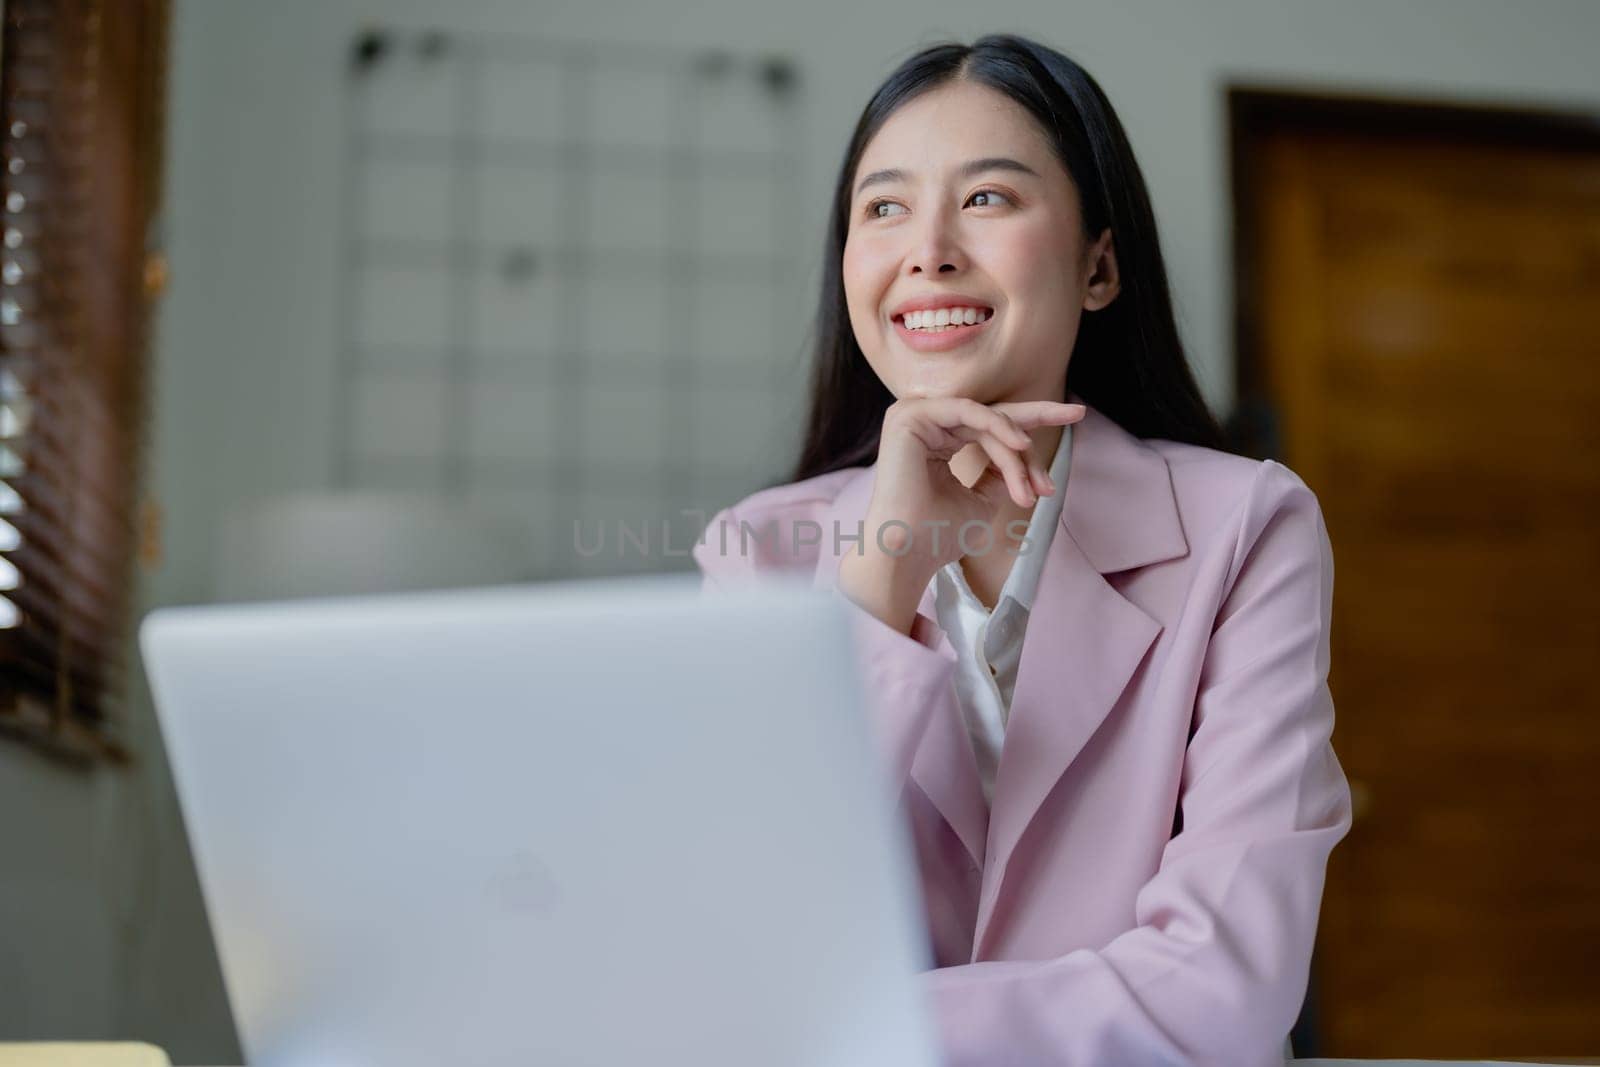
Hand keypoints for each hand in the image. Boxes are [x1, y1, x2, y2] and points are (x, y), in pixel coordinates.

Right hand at [836, 397, 1085, 633]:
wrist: (908, 553)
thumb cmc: (938, 535)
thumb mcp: (982, 500)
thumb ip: (997, 476)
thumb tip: (1019, 460)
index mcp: (935, 441)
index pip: (989, 429)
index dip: (1029, 429)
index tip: (1073, 424)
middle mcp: (924, 424)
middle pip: (992, 417)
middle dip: (1038, 416)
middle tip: (1076, 413)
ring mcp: (915, 417)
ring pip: (985, 422)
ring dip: (1017, 452)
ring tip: (1037, 485)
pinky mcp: (910, 416)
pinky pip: (968, 413)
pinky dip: (997, 427)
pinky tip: (1020, 445)